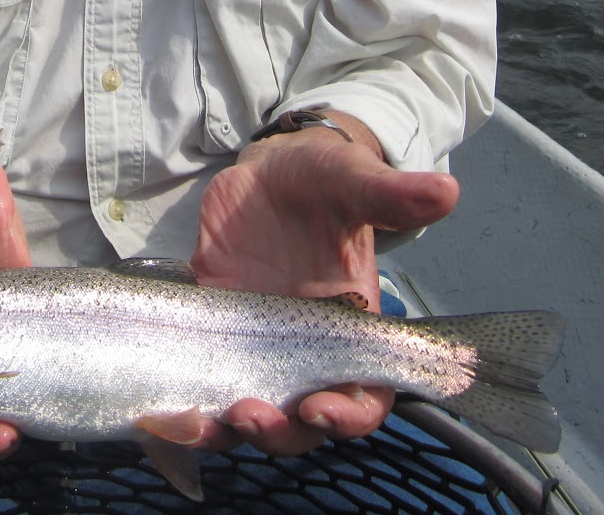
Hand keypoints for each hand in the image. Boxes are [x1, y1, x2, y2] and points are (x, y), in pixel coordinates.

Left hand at [190, 114, 458, 455]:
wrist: (268, 171)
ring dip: (224, 431)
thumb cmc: (322, 177)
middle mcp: (305, 352)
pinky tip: (157, 411)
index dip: (349, 416)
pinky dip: (181, 408)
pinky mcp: (212, 333)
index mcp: (351, 329)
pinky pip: (199, 385)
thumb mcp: (352, 178)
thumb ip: (392, 195)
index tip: (321, 408)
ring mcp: (255, 348)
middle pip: (301, 423)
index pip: (364, 397)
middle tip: (248, 413)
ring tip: (199, 421)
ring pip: (247, 414)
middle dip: (278, 431)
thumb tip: (446, 190)